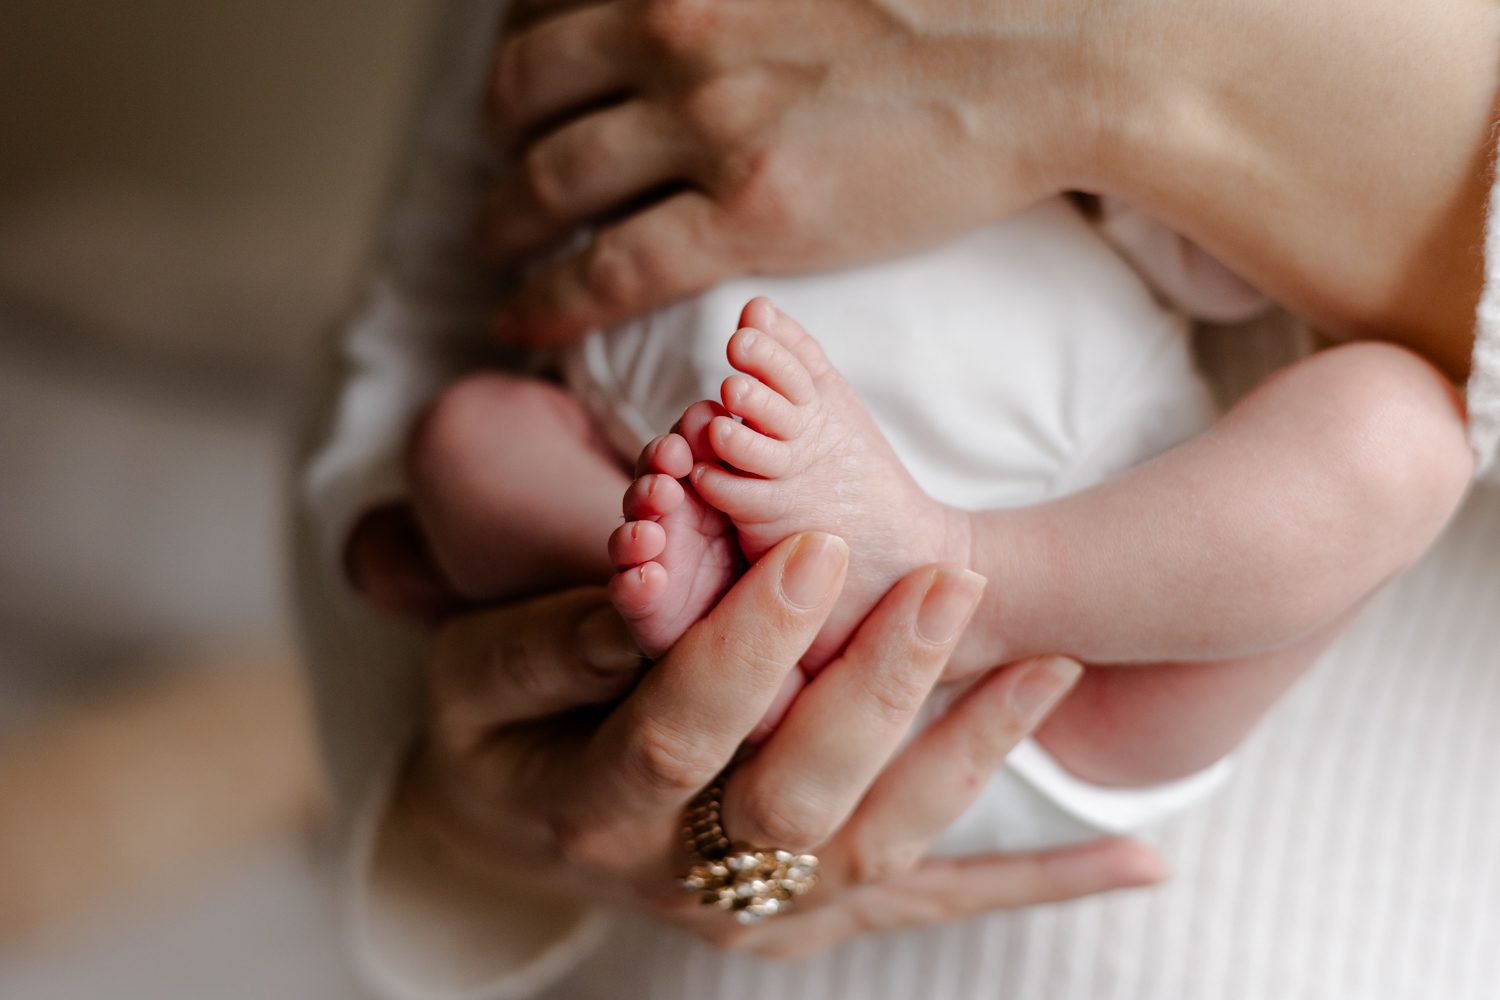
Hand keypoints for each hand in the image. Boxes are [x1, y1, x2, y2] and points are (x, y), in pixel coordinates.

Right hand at [389, 532, 1161, 955]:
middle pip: (797, 798)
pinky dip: (1032, 882)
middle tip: (953, 589)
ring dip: (968, 760)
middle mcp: (681, 875)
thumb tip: (642, 588)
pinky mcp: (814, 915)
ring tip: (1051, 672)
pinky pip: (929, 904)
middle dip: (878, 691)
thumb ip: (558, 639)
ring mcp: (759, 908)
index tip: (816, 552)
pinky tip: (1135, 860)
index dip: (746, 646)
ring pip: (878, 848)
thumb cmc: (495, 726)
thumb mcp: (479, 672)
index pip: (677, 730)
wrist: (511, 829)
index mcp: (588, 805)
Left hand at [481, 0, 1097, 344]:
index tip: (516, 88)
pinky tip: (519, 321)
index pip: (544, 2)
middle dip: (499, 138)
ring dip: (504, 222)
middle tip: (498, 169)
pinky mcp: (751, 212)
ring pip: (551, 184)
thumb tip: (693, 9)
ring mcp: (708, 120)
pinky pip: (609, 271)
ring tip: (495, 247)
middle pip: (527, 90)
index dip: (516, 51)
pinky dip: (547, 300)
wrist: (1049, 51)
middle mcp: (676, 23)